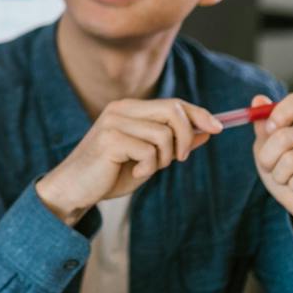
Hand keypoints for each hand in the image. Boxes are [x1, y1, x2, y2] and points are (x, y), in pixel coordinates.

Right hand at [36, 98, 224, 224]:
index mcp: (129, 108)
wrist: (75, 189)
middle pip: (172, 110)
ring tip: (146, 169)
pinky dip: (148, 167)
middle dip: (185, 136)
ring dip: (163, 158)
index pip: (172, 103)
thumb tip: (205, 131)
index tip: (217, 128)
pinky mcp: (110, 139)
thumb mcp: (148, 159)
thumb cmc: (109, 174)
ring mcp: (114, 122)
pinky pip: (149, 151)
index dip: (198, 114)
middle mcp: (121, 109)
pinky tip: (133, 172)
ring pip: (164, 134)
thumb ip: (173, 143)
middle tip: (178, 159)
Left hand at [251, 92, 292, 251]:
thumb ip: (263, 128)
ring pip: (290, 159)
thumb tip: (258, 99)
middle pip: (284, 135)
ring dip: (279, 175)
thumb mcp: (267, 151)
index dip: (281, 111)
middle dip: (267, 156)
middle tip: (269, 167)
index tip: (269, 128)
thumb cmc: (285, 175)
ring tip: (287, 179)